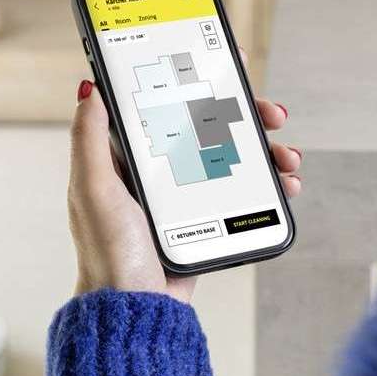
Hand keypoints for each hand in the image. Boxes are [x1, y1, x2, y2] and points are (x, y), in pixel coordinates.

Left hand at [67, 76, 302, 304]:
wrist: (136, 310)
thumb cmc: (108, 253)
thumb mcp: (93, 189)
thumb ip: (90, 139)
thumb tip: (90, 88)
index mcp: (130, 157)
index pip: (168, 104)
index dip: (199, 82)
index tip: (229, 65)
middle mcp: (160, 172)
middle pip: (212, 126)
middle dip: (247, 115)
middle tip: (271, 114)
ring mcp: (187, 196)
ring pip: (236, 157)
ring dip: (267, 150)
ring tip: (287, 158)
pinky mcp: (209, 221)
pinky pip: (245, 193)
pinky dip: (269, 185)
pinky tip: (285, 185)